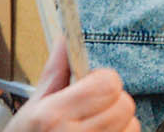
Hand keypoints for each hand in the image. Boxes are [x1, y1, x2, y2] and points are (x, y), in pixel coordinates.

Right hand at [7, 38, 137, 131]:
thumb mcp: (31, 109)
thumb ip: (56, 74)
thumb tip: (65, 40)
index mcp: (54, 117)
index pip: (109, 83)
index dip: (103, 81)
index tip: (92, 86)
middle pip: (125, 104)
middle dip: (112, 104)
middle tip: (91, 112)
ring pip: (132, 125)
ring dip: (118, 125)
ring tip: (92, 129)